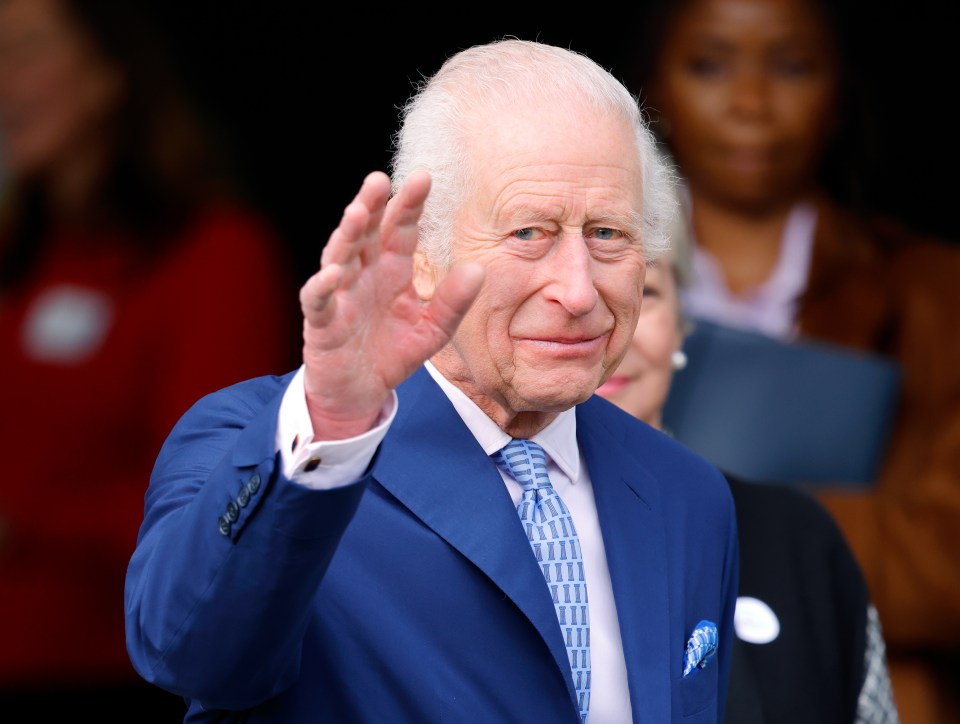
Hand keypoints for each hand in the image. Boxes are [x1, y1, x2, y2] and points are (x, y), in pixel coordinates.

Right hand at [299, 170, 483, 438]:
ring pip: (339, 256)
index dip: (409, 205)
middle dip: (371, 205)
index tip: (423, 178)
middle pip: (365, 232)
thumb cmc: (392, 353)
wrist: (360, 392)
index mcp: (391, 270)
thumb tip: (477, 270)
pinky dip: (323, 287)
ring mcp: (340, 295)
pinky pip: (319, 300)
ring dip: (346, 234)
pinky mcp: (321, 322)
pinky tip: (334, 273)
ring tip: (357, 213)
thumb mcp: (431, 330)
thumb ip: (452, 303)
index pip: (400, 230)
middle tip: (380, 179)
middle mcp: (363, 274)